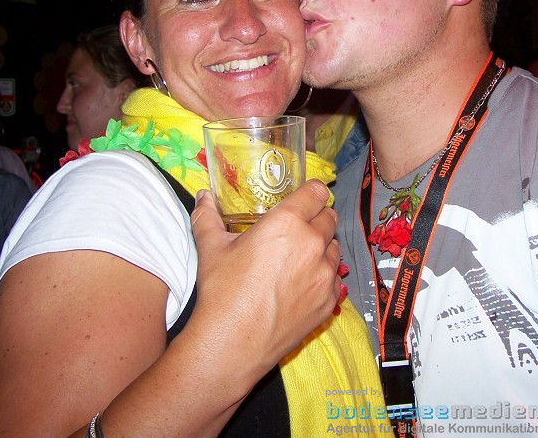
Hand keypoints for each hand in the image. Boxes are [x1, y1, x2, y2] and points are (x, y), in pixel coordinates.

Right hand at [190, 180, 340, 367]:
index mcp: (288, 222)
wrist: (234, 343)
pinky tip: (302, 284)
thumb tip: (202, 197)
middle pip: (329, 218)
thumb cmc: (223, 291)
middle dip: (316, 218)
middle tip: (297, 229)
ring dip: (322, 247)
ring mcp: (325, 273)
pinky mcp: (329, 300)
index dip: (311, 193)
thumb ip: (207, 217)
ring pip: (334, 248)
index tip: (304, 199)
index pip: (317, 193)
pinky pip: (335, 278)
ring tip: (298, 259)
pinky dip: (323, 276)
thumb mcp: (211, 248)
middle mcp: (313, 243)